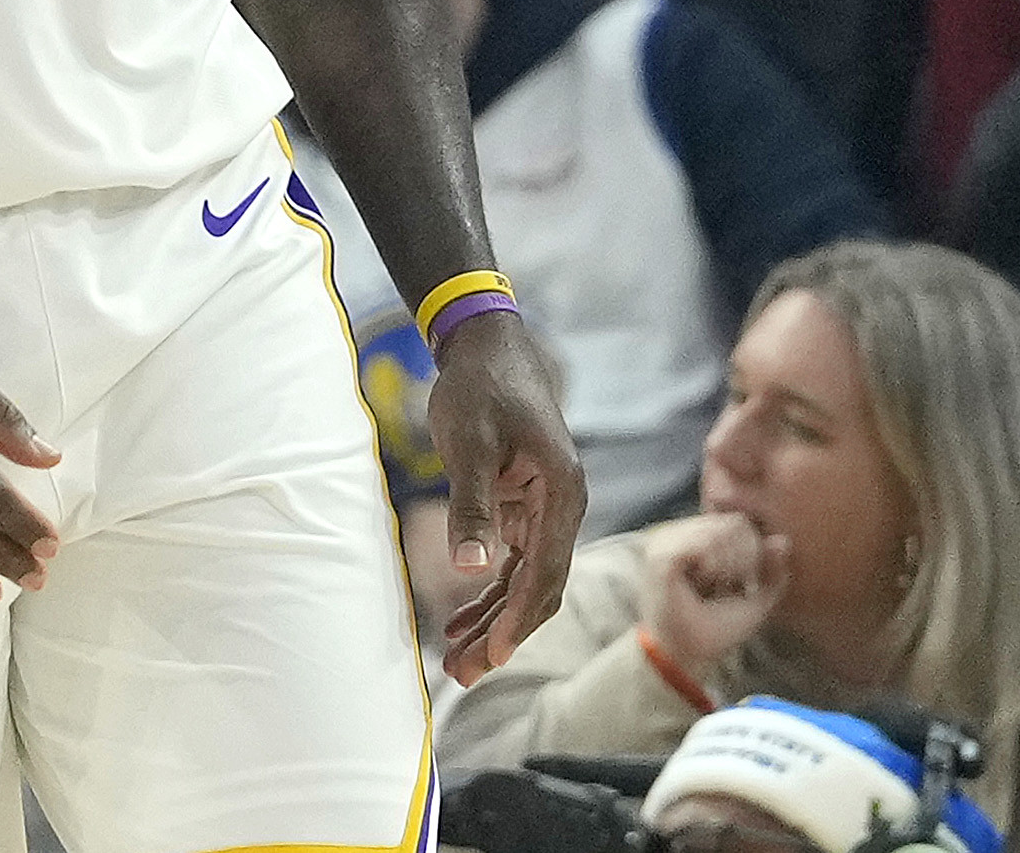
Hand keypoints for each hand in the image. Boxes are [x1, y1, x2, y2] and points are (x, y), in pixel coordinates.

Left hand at [424, 311, 585, 681]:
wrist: (486, 345)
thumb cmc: (480, 388)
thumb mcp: (470, 443)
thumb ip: (473, 506)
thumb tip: (472, 568)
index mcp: (562, 493)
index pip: (546, 572)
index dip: (519, 620)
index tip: (491, 656)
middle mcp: (562, 507)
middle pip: (539, 587)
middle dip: (503, 633)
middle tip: (463, 674)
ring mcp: (545, 509)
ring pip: (524, 580)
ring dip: (493, 620)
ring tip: (457, 660)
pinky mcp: (523, 506)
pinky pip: (511, 562)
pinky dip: (488, 591)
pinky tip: (460, 619)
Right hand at [638, 509, 791, 670]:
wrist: (688, 656)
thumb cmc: (717, 629)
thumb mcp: (757, 600)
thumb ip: (773, 571)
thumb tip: (783, 540)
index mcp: (698, 537)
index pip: (740, 520)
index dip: (752, 550)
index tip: (741, 582)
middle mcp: (680, 532)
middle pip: (736, 523)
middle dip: (746, 558)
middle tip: (729, 586)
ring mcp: (668, 540)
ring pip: (722, 529)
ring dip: (730, 564)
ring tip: (715, 585)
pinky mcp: (662, 555)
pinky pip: (705, 543)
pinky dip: (715, 565)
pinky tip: (704, 582)